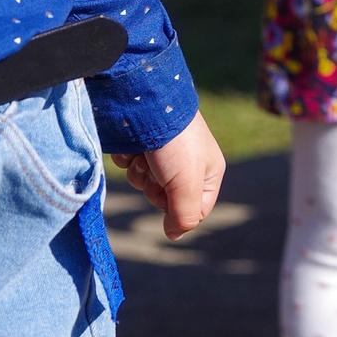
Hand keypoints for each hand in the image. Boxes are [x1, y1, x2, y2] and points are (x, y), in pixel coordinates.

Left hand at [111, 111, 225, 241]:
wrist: (147, 102)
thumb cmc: (175, 144)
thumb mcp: (187, 185)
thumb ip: (184, 216)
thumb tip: (174, 234)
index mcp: (208, 171)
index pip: (194, 211)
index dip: (178, 208)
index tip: (171, 193)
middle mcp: (185, 163)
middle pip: (164, 199)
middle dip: (155, 187)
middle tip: (158, 169)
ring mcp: (160, 153)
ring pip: (143, 183)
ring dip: (140, 172)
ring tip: (146, 154)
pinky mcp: (138, 144)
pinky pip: (129, 165)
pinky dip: (128, 159)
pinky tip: (134, 145)